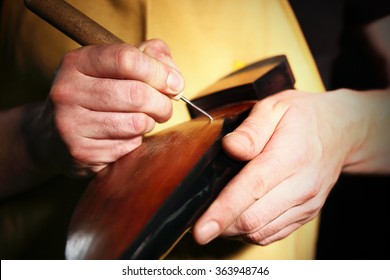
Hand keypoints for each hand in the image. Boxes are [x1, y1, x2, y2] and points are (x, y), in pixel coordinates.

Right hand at [25, 39, 183, 175]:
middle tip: (165, 108)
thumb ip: (148, 57)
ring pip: (136, 123)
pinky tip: (123, 136)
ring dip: (150, 123)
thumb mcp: (113, 67)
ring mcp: (71, 124)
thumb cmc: (94, 96)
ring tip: (142, 120)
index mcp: (77, 63)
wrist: (52, 136)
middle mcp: (68, 91)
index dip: (159, 72)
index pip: (126, 59)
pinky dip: (136, 141)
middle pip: (136, 94)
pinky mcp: (81, 152)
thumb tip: (174, 76)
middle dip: (162, 103)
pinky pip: (129, 146)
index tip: (174, 84)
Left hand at [193, 89, 376, 244]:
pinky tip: (238, 219)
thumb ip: (251, 130)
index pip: (252, 189)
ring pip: (261, 232)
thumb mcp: (275, 108)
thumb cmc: (303, 117)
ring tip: (216, 218)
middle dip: (221, 226)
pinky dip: (250, 232)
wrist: (341, 131)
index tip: (201, 230)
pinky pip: (272, 234)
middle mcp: (301, 186)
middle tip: (198, 222)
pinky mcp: (306, 214)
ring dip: (233, 230)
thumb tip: (230, 148)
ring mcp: (306, 204)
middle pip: (254, 219)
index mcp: (290, 156)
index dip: (223, 211)